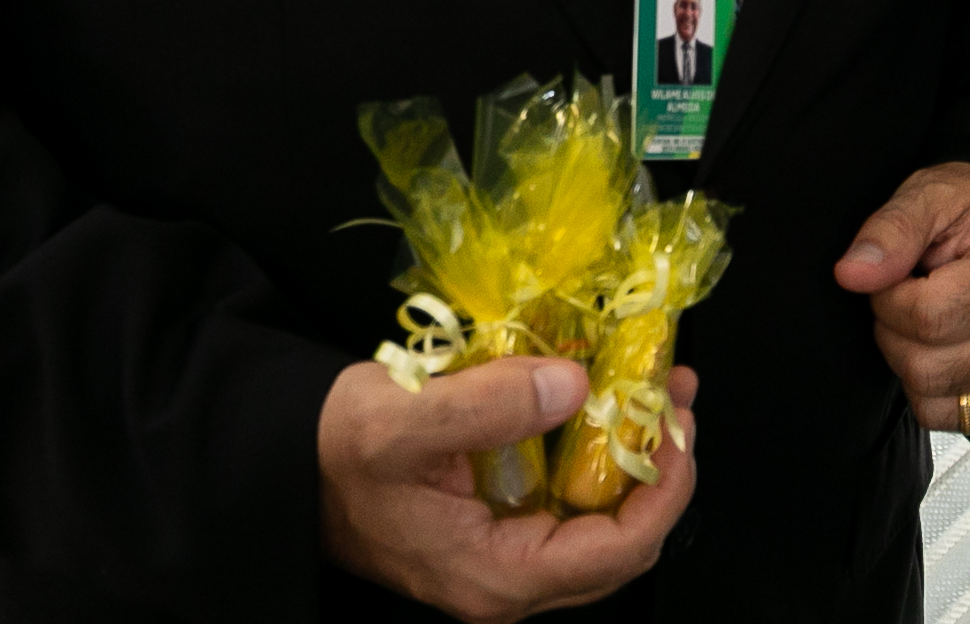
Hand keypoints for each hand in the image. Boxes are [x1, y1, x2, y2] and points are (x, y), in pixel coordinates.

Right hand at [316, 354, 695, 621]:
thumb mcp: (404, 420)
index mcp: (495, 574)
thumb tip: (575, 386)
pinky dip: (597, 458)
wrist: (290, 468)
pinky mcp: (498, 533)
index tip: (678, 422)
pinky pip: (569, 508)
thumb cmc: (337, 450)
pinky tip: (601, 404)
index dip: (665, 489)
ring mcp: (504, 561)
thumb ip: (489, 406)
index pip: (617, 552)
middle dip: (662, 469)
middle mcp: (508, 584)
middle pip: (622, 546)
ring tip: (652, 388)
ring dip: (635, 461)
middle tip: (674, 394)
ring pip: (601, 527)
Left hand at [834, 162, 969, 437]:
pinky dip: (937, 390)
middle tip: (909, 297)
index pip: (926, 317)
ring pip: (934, 399)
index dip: (889, 298)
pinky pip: (958, 420)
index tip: (896, 276)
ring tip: (930, 321)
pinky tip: (949, 348)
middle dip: (894, 333)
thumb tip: (852, 273)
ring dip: (912, 363)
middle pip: (926, 367)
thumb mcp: (935, 194)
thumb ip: (891, 230)